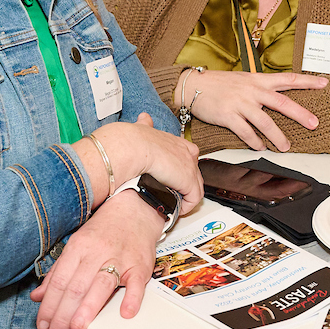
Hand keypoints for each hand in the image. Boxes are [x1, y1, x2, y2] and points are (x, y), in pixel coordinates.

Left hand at [32, 190, 162, 328]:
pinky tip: (125, 313)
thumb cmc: (105, 229)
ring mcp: (120, 258)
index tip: (42, 325)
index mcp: (78, 247)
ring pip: (101, 284)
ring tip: (77, 328)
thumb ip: (57, 273)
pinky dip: (132, 298)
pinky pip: (137, 283)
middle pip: (76, 286)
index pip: (59, 281)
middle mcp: (97, 252)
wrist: (135, 209)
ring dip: (88, 308)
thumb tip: (38, 296)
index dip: (49, 305)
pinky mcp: (140, 264)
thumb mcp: (76, 244)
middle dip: (63, 314)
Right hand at [82, 113, 201, 212]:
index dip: (181, 169)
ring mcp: (190, 168)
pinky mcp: (189, 182)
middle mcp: (187, 153)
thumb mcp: (143, 129)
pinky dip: (185, 206)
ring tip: (173, 205)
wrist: (134, 148)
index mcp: (177, 141)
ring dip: (185, 198)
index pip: (188, 156)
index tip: (172, 178)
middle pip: (194, 173)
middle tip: (173, 195)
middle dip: (185, 185)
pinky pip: (193, 199)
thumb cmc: (134, 140)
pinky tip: (176, 210)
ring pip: (195, 187)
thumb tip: (144, 118)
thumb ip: (145, 125)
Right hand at [184, 69, 326, 151]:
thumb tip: (279, 98)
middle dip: (300, 114)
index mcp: (259, 80)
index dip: (307, 81)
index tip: (324, 83)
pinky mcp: (228, 115)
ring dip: (277, 136)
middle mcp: (252, 90)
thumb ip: (261, 88)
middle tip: (314, 123)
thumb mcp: (244, 80)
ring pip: (264, 121)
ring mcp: (240, 103)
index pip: (288, 79)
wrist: (193, 85)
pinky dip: (254, 141)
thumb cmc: (219, 84)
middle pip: (282, 102)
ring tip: (285, 146)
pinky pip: (245, 131)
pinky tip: (260, 147)